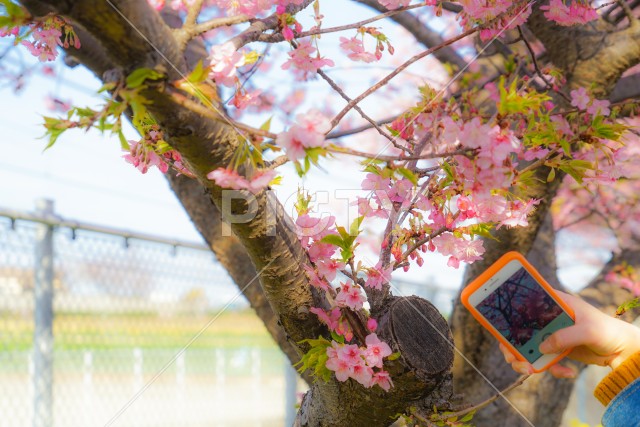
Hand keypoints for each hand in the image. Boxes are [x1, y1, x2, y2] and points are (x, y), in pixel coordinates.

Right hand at [499, 291, 639, 377]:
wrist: (622, 350)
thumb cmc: (606, 330)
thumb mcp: (587, 330)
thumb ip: (564, 337)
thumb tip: (541, 348)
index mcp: (553, 302)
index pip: (524, 304)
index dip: (509, 314)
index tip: (501, 328)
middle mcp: (547, 317)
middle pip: (518, 329)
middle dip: (512, 346)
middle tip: (515, 360)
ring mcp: (550, 334)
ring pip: (527, 347)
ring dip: (526, 361)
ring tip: (531, 371)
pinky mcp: (556, 349)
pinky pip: (544, 360)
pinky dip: (551, 369)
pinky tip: (567, 373)